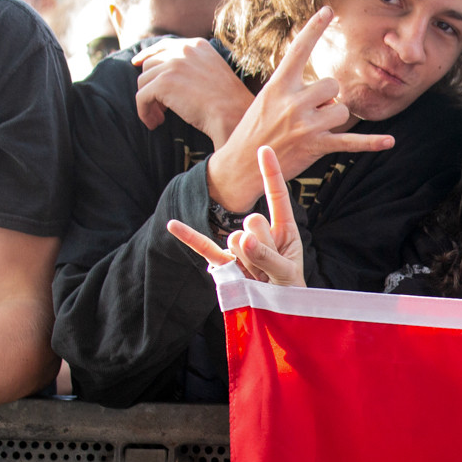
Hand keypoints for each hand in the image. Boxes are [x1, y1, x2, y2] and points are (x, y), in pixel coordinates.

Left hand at [133, 36, 254, 144]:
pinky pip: (141, 97)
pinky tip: (155, 123)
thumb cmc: (228, 102)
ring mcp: (172, 65)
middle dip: (151, 85)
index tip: (137, 65)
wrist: (233, 114)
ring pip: (143, 82)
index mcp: (197, 45)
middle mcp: (183, 50)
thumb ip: (193, 65)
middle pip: (150, 65)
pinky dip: (144, 112)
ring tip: (159, 117)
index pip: (163, 46)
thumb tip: (166, 73)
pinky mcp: (163, 83)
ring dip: (148, 101)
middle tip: (162, 107)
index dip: (147, 56)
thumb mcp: (214, 72)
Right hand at [169, 145, 304, 286]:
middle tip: (272, 268)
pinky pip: (204, 248)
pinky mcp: (223, 263)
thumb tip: (241, 240)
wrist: (276, 314)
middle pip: (253, 221)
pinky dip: (188, 237)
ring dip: (248, 260)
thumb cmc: (290, 290)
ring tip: (259, 277)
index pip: (276, 195)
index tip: (263, 148)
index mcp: (283, 228)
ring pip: (236, 238)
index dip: (270, 172)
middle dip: (263, 245)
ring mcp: (239, 246)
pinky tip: (172, 225)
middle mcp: (259, 232)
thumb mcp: (287, 272)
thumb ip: (268, 256)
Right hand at [205, 7, 395, 209]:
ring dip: (333, 119)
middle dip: (327, 98)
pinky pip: (351, 142)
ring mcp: (305, 125)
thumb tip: (331, 92)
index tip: (329, 10)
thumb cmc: (255, 129)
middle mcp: (293, 101)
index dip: (314, 28)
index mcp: (278, 85)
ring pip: (341, 110)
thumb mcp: (267, 99)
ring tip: (313, 129)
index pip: (299, 49)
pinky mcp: (316, 147)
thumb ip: (295, 88)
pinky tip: (390, 142)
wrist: (241, 164)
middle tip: (309, 112)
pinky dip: (371, 143)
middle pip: (332, 85)